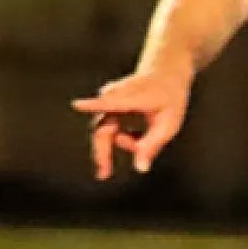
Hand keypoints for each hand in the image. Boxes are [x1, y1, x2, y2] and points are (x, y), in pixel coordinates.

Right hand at [71, 70, 192, 178]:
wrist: (164, 74)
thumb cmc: (170, 99)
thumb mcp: (169, 125)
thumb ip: (152, 146)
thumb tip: (141, 168)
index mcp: (132, 97)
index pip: (111, 102)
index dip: (94, 104)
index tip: (78, 104)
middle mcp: (115, 97)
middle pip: (102, 128)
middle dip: (103, 152)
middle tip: (103, 174)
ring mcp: (109, 100)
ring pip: (106, 130)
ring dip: (123, 142)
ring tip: (141, 144)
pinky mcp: (108, 105)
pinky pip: (111, 128)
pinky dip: (124, 137)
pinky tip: (138, 137)